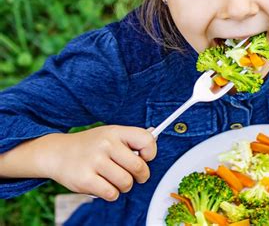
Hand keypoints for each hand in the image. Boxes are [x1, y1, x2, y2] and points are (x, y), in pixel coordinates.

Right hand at [39, 125, 156, 200]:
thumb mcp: (110, 134)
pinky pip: (111, 194)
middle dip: (141, 176)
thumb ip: (131, 138)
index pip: (146, 140)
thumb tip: (154, 137)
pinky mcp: (85, 180)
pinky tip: (103, 185)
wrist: (57, 153)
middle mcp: (106, 144)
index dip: (151, 153)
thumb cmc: (90, 145)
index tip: (145, 158)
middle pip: (139, 167)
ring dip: (124, 186)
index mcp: (115, 132)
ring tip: (115, 179)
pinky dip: (111, 193)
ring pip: (126, 183)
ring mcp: (95, 162)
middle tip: (136, 176)